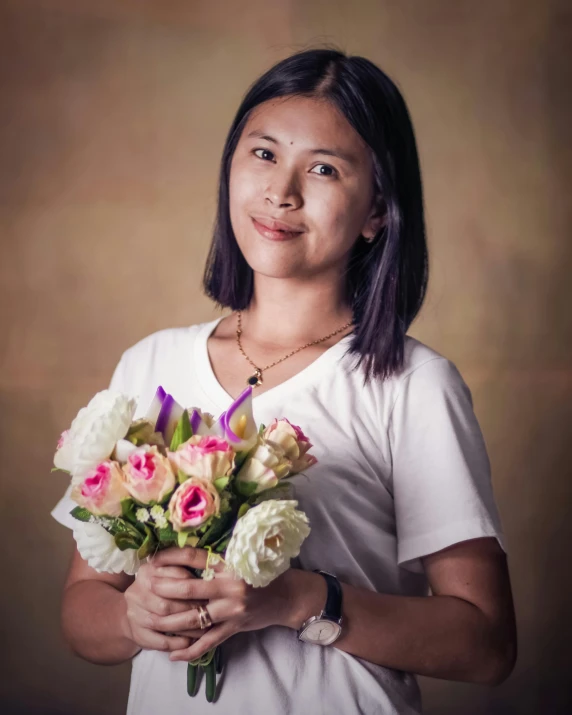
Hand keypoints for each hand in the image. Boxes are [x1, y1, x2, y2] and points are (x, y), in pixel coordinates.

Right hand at [123, 551, 204, 653]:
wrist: (136, 611)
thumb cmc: (159, 589)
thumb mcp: (168, 575)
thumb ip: (183, 572)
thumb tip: (208, 576)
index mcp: (147, 572)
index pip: (173, 576)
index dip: (193, 584)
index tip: (208, 590)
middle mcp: (136, 592)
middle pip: (167, 602)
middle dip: (191, 608)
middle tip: (208, 611)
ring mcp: (134, 615)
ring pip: (164, 623)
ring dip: (187, 628)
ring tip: (205, 627)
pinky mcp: (137, 635)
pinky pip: (161, 642)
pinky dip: (178, 643)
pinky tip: (191, 642)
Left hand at [146, 546, 296, 661]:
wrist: (286, 595)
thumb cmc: (260, 573)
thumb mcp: (241, 558)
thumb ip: (217, 557)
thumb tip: (186, 552)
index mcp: (229, 563)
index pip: (195, 557)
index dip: (172, 557)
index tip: (154, 558)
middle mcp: (230, 586)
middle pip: (189, 589)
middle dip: (164, 589)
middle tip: (146, 587)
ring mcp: (232, 609)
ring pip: (194, 619)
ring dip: (170, 622)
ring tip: (151, 620)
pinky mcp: (235, 627)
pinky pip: (209, 642)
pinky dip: (190, 651)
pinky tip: (173, 655)